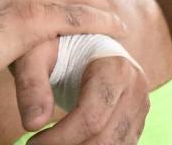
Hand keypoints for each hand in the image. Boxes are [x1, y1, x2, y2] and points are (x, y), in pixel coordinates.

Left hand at [29, 53, 148, 144]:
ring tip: (53, 144)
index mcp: (114, 68)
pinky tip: (70, 143)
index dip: (60, 137)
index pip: (90, 117)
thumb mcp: (34, 53)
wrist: (80, 38)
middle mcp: (136, 87)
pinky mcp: (137, 117)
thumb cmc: (53, 43)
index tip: (32, 143)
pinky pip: (121, 144)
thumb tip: (32, 124)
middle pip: (107, 138)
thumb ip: (30, 84)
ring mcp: (140, 105)